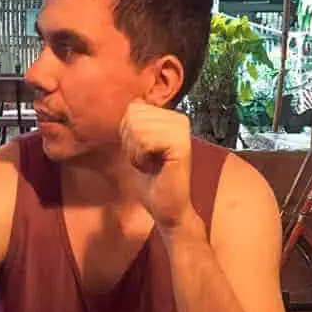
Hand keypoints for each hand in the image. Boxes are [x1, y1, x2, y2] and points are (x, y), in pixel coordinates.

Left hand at [120, 101, 194, 232]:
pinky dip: (142, 159)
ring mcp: (182, 131)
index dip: (128, 135)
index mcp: (170, 116)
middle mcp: (179, 119)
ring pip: (137, 128)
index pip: (132, 109)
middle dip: (132, 144)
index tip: (144, 153)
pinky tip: (156, 169)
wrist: (167, 208)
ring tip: (152, 165)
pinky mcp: (181, 145)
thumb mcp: (137, 146)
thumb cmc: (151, 181)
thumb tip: (131, 103)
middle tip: (148, 161)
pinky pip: (145, 141)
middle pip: (133, 116)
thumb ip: (135, 124)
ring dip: (137, 153)